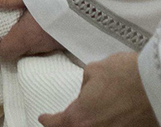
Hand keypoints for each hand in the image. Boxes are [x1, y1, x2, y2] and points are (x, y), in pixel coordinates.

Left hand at [0, 0, 63, 60]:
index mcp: (29, 36)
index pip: (6, 51)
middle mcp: (45, 44)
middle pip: (22, 50)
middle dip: (12, 39)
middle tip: (6, 22)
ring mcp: (62, 43)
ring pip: (40, 46)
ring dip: (31, 36)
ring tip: (25, 17)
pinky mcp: (75, 37)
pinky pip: (55, 40)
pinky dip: (47, 32)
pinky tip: (47, 15)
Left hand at [39, 52, 156, 126]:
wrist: (160, 83)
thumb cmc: (126, 74)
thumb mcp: (94, 72)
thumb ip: (85, 86)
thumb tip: (88, 93)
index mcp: (81, 117)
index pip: (57, 124)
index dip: (48, 120)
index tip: (44, 118)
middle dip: (67, 126)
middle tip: (63, 121)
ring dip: (88, 125)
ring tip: (86, 118)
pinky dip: (108, 125)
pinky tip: (107, 119)